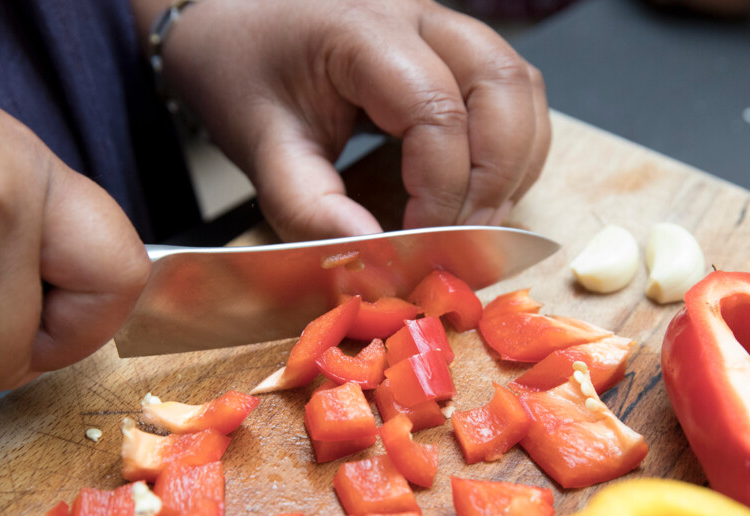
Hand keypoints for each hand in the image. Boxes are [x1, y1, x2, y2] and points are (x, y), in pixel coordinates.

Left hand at [140, 0, 550, 240]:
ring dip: (513, 161)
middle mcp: (418, 15)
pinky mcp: (453, 46)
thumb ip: (310, 207)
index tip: (415, 244)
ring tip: (477, 220)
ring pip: (519, 86)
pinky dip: (513, 145)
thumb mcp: (261, 146)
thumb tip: (372, 258)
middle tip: (462, 238)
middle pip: (502, 86)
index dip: (439, 192)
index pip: (436, 113)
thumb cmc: (242, 71)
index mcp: (363, 31)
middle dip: (494, 177)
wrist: (230, 23)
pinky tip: (483, 188)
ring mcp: (443, 24)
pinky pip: (514, 90)